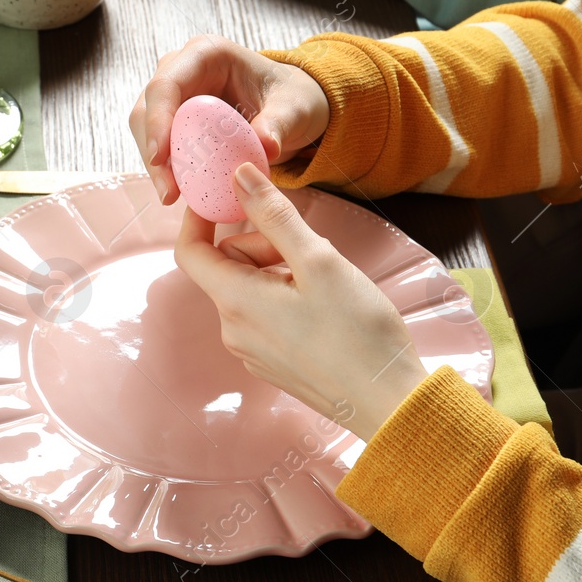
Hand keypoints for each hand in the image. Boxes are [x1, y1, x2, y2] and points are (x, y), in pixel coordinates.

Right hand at [129, 35, 328, 204]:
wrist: (290, 108)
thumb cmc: (291, 98)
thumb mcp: (294, 108)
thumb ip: (279, 124)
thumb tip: (265, 146)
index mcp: (205, 54)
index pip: (166, 84)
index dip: (157, 120)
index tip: (160, 157)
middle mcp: (181, 70)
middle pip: (148, 108)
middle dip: (152, 150)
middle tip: (168, 190)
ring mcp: (175, 94)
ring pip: (146, 128)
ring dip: (155, 164)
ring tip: (171, 196)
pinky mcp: (175, 118)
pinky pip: (160, 143)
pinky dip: (166, 167)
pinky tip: (179, 191)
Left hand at [175, 162, 428, 440]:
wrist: (391, 404)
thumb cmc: (359, 332)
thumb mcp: (319, 261)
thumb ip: (274, 216)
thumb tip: (237, 176)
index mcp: (235, 302)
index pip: (190, 251)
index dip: (200, 218)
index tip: (226, 196)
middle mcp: (233, 330)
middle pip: (229, 266)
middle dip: (264, 247)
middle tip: (312, 252)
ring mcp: (252, 351)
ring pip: (250, 289)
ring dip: (280, 273)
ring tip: (327, 285)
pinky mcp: (273, 363)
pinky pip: (266, 315)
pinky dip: (288, 299)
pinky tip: (328, 309)